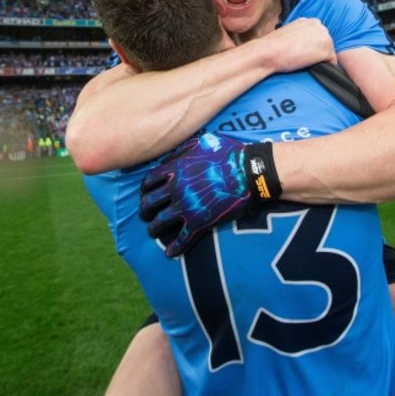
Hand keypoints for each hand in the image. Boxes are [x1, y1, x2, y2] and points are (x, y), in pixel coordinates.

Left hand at [139, 131, 281, 256]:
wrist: (250, 172)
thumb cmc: (230, 153)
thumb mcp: (203, 142)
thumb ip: (184, 149)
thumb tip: (171, 157)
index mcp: (175, 169)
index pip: (149, 181)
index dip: (145, 189)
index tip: (146, 193)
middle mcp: (175, 189)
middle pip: (149, 203)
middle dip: (144, 211)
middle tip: (146, 214)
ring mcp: (186, 207)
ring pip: (159, 223)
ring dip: (153, 229)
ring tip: (154, 233)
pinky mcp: (199, 222)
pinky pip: (182, 239)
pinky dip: (174, 248)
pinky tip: (170, 253)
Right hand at [264, 18, 336, 71]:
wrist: (268, 52)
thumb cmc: (273, 46)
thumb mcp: (288, 33)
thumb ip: (300, 35)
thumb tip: (303, 46)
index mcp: (308, 20)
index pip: (318, 35)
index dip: (312, 46)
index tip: (303, 52)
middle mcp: (319, 25)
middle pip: (325, 43)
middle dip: (318, 52)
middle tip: (302, 59)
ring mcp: (324, 37)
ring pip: (329, 53)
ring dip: (320, 60)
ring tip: (303, 62)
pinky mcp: (326, 50)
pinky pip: (332, 62)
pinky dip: (325, 67)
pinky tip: (310, 67)